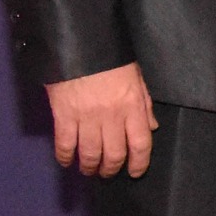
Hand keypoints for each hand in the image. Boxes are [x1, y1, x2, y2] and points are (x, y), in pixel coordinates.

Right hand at [46, 62, 156, 177]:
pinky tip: (67, 161)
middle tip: (107, 172)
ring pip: (90, 154)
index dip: (140, 163)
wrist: (81, 42)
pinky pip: (65, 144)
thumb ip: (144, 103)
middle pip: (114, 154)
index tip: (136, 172)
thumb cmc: (112, 58)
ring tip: (89, 169)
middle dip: (111, 169)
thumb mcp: (136, 77)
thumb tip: (151, 127)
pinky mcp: (63, 115)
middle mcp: (111, 116)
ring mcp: (86, 117)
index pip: (141, 143)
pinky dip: (65, 157)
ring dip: (90, 167)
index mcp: (132, 106)